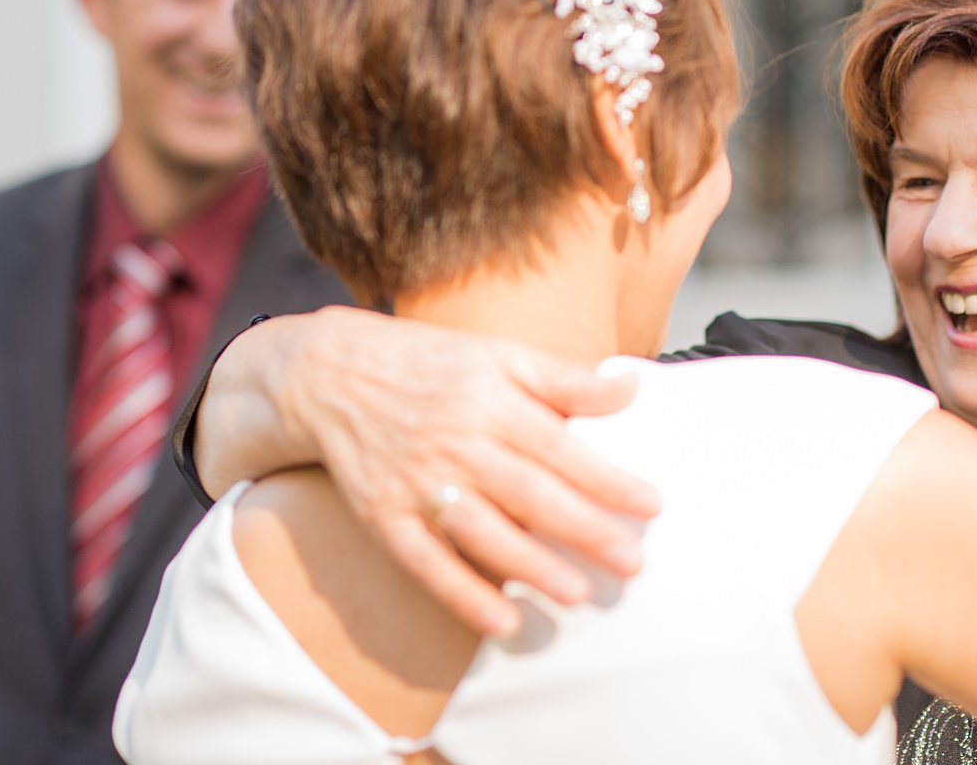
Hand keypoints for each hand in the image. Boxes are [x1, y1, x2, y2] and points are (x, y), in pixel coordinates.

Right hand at [198, 306, 660, 636]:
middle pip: (529, 494)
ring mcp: (417, 483)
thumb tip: (630, 387)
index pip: (558, 446)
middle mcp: (455, 443)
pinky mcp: (384, 517)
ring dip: (530, 568)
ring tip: (577, 595)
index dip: (606, 477)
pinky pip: (426, 563)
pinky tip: (500, 622)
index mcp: (488, 400)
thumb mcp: (496, 354)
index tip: (648, 504)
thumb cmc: (426, 364)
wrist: (328, 374)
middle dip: (583, 530)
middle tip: (631, 563)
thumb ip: (563, 378)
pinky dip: (461, 595)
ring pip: (482, 533)